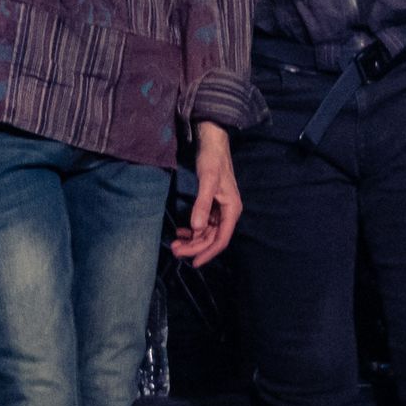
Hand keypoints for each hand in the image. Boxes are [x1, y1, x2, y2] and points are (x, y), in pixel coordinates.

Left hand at [175, 121, 239, 264]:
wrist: (212, 142)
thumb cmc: (212, 160)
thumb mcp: (207, 181)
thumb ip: (202, 204)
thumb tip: (196, 228)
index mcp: (232, 209)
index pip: (221, 239)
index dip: (207, 253)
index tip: (192, 263)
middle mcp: (228, 212)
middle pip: (212, 238)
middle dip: (194, 247)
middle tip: (174, 250)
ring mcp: (220, 209)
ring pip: (206, 233)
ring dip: (192, 240)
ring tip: (175, 244)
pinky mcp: (212, 205)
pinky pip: (203, 224)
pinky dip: (192, 230)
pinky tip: (181, 231)